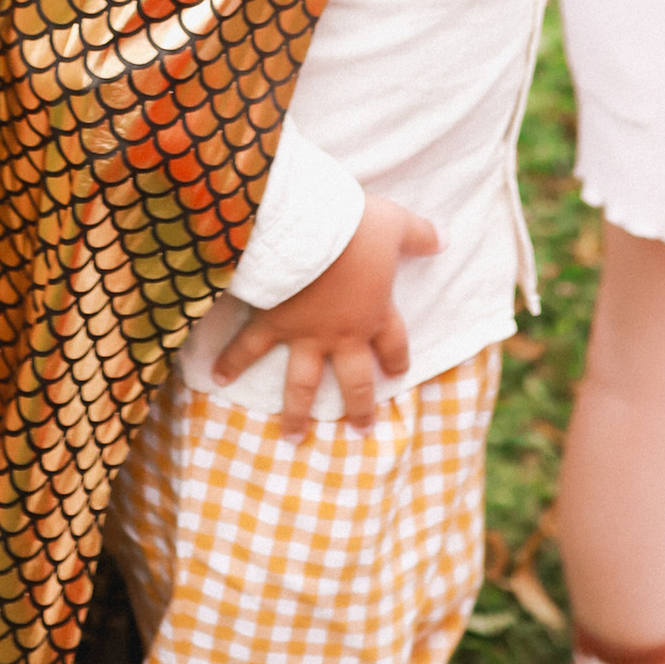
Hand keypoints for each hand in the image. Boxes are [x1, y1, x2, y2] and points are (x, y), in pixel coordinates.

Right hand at [211, 192, 440, 436]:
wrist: (310, 227)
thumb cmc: (356, 227)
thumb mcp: (396, 225)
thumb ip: (420, 235)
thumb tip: (446, 238)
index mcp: (375, 312)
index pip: (393, 344)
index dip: (396, 359)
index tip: (397, 375)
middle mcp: (342, 333)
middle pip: (354, 381)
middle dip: (358, 407)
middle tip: (360, 431)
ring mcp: (305, 334)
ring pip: (302, 383)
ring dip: (297, 413)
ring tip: (293, 438)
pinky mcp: (272, 322)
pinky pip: (250, 347)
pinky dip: (232, 362)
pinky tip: (218, 379)